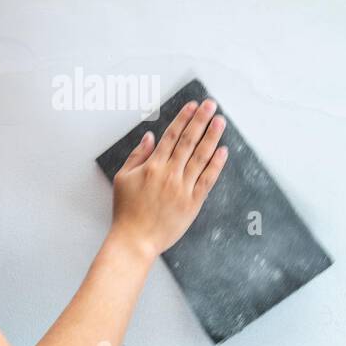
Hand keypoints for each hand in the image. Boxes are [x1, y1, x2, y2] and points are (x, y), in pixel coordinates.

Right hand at [110, 98, 228, 257]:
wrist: (135, 239)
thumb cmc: (126, 211)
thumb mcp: (122, 178)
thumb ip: (137, 156)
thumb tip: (150, 137)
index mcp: (152, 166)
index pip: (171, 136)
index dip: (183, 119)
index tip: (193, 106)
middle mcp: (169, 173)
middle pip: (188, 141)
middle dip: (201, 120)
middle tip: (211, 105)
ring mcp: (182, 188)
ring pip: (200, 157)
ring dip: (211, 137)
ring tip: (220, 121)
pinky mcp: (192, 203)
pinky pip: (207, 179)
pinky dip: (216, 165)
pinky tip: (223, 151)